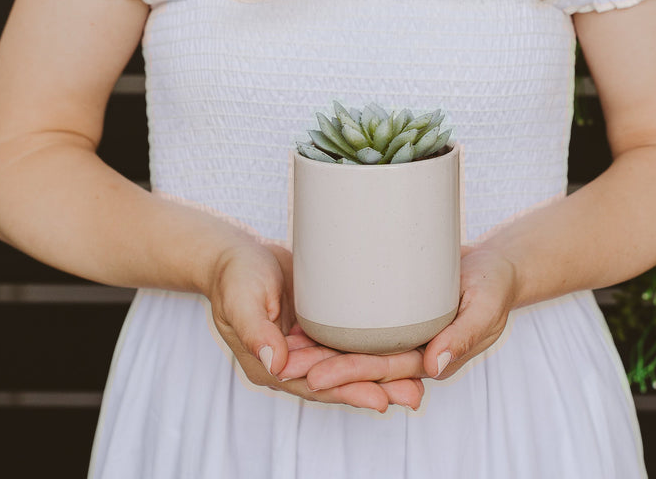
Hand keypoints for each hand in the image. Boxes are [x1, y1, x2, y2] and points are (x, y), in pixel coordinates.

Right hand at [205, 239, 423, 411]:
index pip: (316, 386)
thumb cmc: (236, 276)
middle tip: (415, 395)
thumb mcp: (242, 301)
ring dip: (382, 374)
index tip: (380, 400)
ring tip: (419, 381)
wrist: (238, 256)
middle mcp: (295, 364)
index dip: (348, 393)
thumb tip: (275, 363)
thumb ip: (255, 331)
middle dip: (377, 389)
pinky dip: (373, 348)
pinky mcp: (321, 327)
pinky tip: (401, 348)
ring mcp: (309, 347)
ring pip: (349, 365)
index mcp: (273, 367)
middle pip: (339, 382)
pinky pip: (349, 343)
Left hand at [296, 245, 518, 391]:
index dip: (348, 375)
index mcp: (431, 357)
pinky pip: (363, 325)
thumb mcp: (486, 307)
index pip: (383, 370)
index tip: (315, 378)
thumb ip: (463, 338)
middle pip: (361, 362)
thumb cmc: (495, 285)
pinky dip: (335, 327)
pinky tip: (307, 323)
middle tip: (285, 364)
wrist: (497, 264)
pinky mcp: (396, 312)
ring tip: (285, 347)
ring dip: (322, 350)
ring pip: (357, 346)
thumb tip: (434, 368)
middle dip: (323, 367)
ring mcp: (402, 332)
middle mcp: (412, 349)